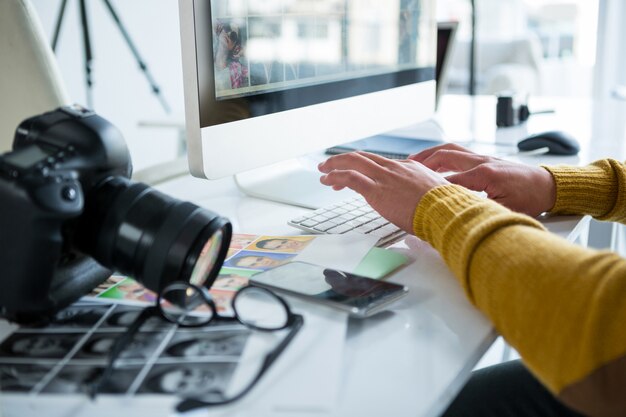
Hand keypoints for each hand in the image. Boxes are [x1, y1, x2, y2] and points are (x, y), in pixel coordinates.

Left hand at [318, 152, 448, 233]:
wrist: (446, 211)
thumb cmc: (445, 208)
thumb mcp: (436, 194)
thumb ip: (424, 195)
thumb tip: (422, 204)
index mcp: (409, 167)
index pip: (380, 163)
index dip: (364, 167)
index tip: (356, 175)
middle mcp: (395, 168)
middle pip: (363, 158)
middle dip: (344, 160)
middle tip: (330, 165)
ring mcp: (385, 177)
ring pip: (353, 163)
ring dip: (334, 165)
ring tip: (323, 171)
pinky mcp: (376, 190)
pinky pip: (350, 177)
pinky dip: (335, 176)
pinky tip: (327, 180)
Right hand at [410, 143, 555, 216]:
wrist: (548, 185)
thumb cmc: (531, 199)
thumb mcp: (505, 210)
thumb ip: (481, 211)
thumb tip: (460, 217)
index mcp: (485, 174)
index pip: (449, 181)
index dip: (431, 188)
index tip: (415, 194)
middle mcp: (481, 161)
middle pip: (444, 156)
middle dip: (423, 162)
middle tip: (406, 169)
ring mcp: (483, 157)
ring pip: (450, 149)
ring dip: (430, 154)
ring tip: (413, 160)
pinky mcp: (484, 158)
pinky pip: (457, 152)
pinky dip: (442, 154)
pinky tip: (434, 160)